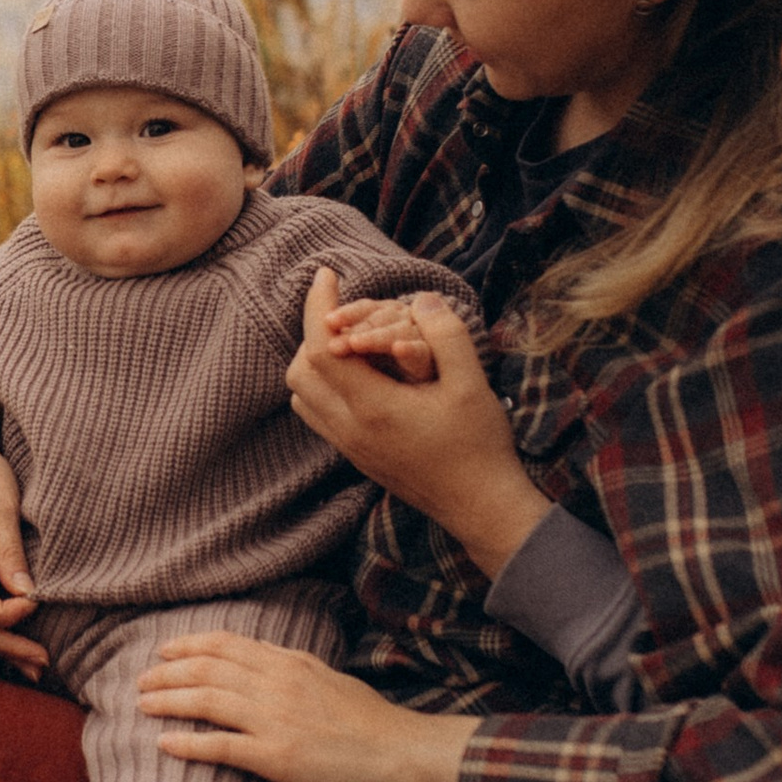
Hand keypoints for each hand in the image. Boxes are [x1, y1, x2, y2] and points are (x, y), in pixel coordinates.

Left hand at [138, 633, 477, 781]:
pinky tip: (164, 743)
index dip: (189, 645)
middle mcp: (278, 684)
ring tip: (142, 706)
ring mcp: (276, 719)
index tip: (164, 651)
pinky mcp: (278, 756)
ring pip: (207, 700)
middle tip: (142, 681)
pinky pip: (221, 746)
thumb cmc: (372, 721)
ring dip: (169, 700)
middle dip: (168, 673)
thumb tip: (261, 653)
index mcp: (290, 662)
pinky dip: (188, 742)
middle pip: (208, 668)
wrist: (403, 753)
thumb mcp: (330, 677)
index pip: (227, 644)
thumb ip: (293, 665)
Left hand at [287, 271, 549, 581]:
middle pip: (300, 371)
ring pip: (302, 395)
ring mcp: (349, 448)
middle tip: (343, 309)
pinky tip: (358, 372)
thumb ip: (446, 336)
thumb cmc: (479, 445)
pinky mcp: (356, 457)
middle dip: (314, 332)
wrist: (480, 507)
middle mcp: (350, 430)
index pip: (321, 348)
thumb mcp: (472, 383)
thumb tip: (422, 298)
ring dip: (315, 361)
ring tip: (348, 338)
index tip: (327, 275)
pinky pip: (317, 414)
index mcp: (374, 408)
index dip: (317, 305)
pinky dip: (323, 385)